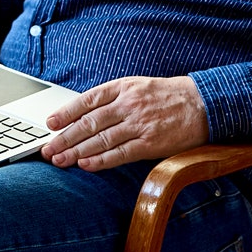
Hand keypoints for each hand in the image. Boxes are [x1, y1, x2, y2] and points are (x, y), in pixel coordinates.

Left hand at [42, 75, 208, 170]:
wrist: (204, 104)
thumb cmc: (169, 96)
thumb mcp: (139, 86)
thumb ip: (114, 98)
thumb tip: (85, 114)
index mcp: (123, 87)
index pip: (88, 100)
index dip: (66, 112)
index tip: (50, 123)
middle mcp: (129, 104)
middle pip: (89, 122)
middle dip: (65, 137)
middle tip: (47, 149)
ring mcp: (139, 124)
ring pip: (101, 139)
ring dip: (77, 151)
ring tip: (60, 160)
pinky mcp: (151, 143)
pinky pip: (120, 153)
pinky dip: (100, 160)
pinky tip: (85, 165)